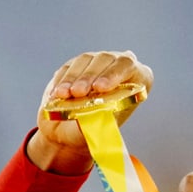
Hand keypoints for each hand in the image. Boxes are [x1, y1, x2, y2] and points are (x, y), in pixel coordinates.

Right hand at [27, 50, 151, 171]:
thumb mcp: (100, 130)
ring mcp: (97, 62)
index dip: (115, 75)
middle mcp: (118, 67)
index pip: (130, 68)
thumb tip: (100, 113)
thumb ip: (102, 120)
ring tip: (65, 95)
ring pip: (87, 60)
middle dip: (91, 77)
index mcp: (135, 81)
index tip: (100, 89)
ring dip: (74, 78)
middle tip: (79, 93)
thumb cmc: (93, 130)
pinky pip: (69, 66)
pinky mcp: (76, 64)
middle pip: (108, 60)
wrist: (70, 131)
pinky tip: (57, 94)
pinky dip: (63, 80)